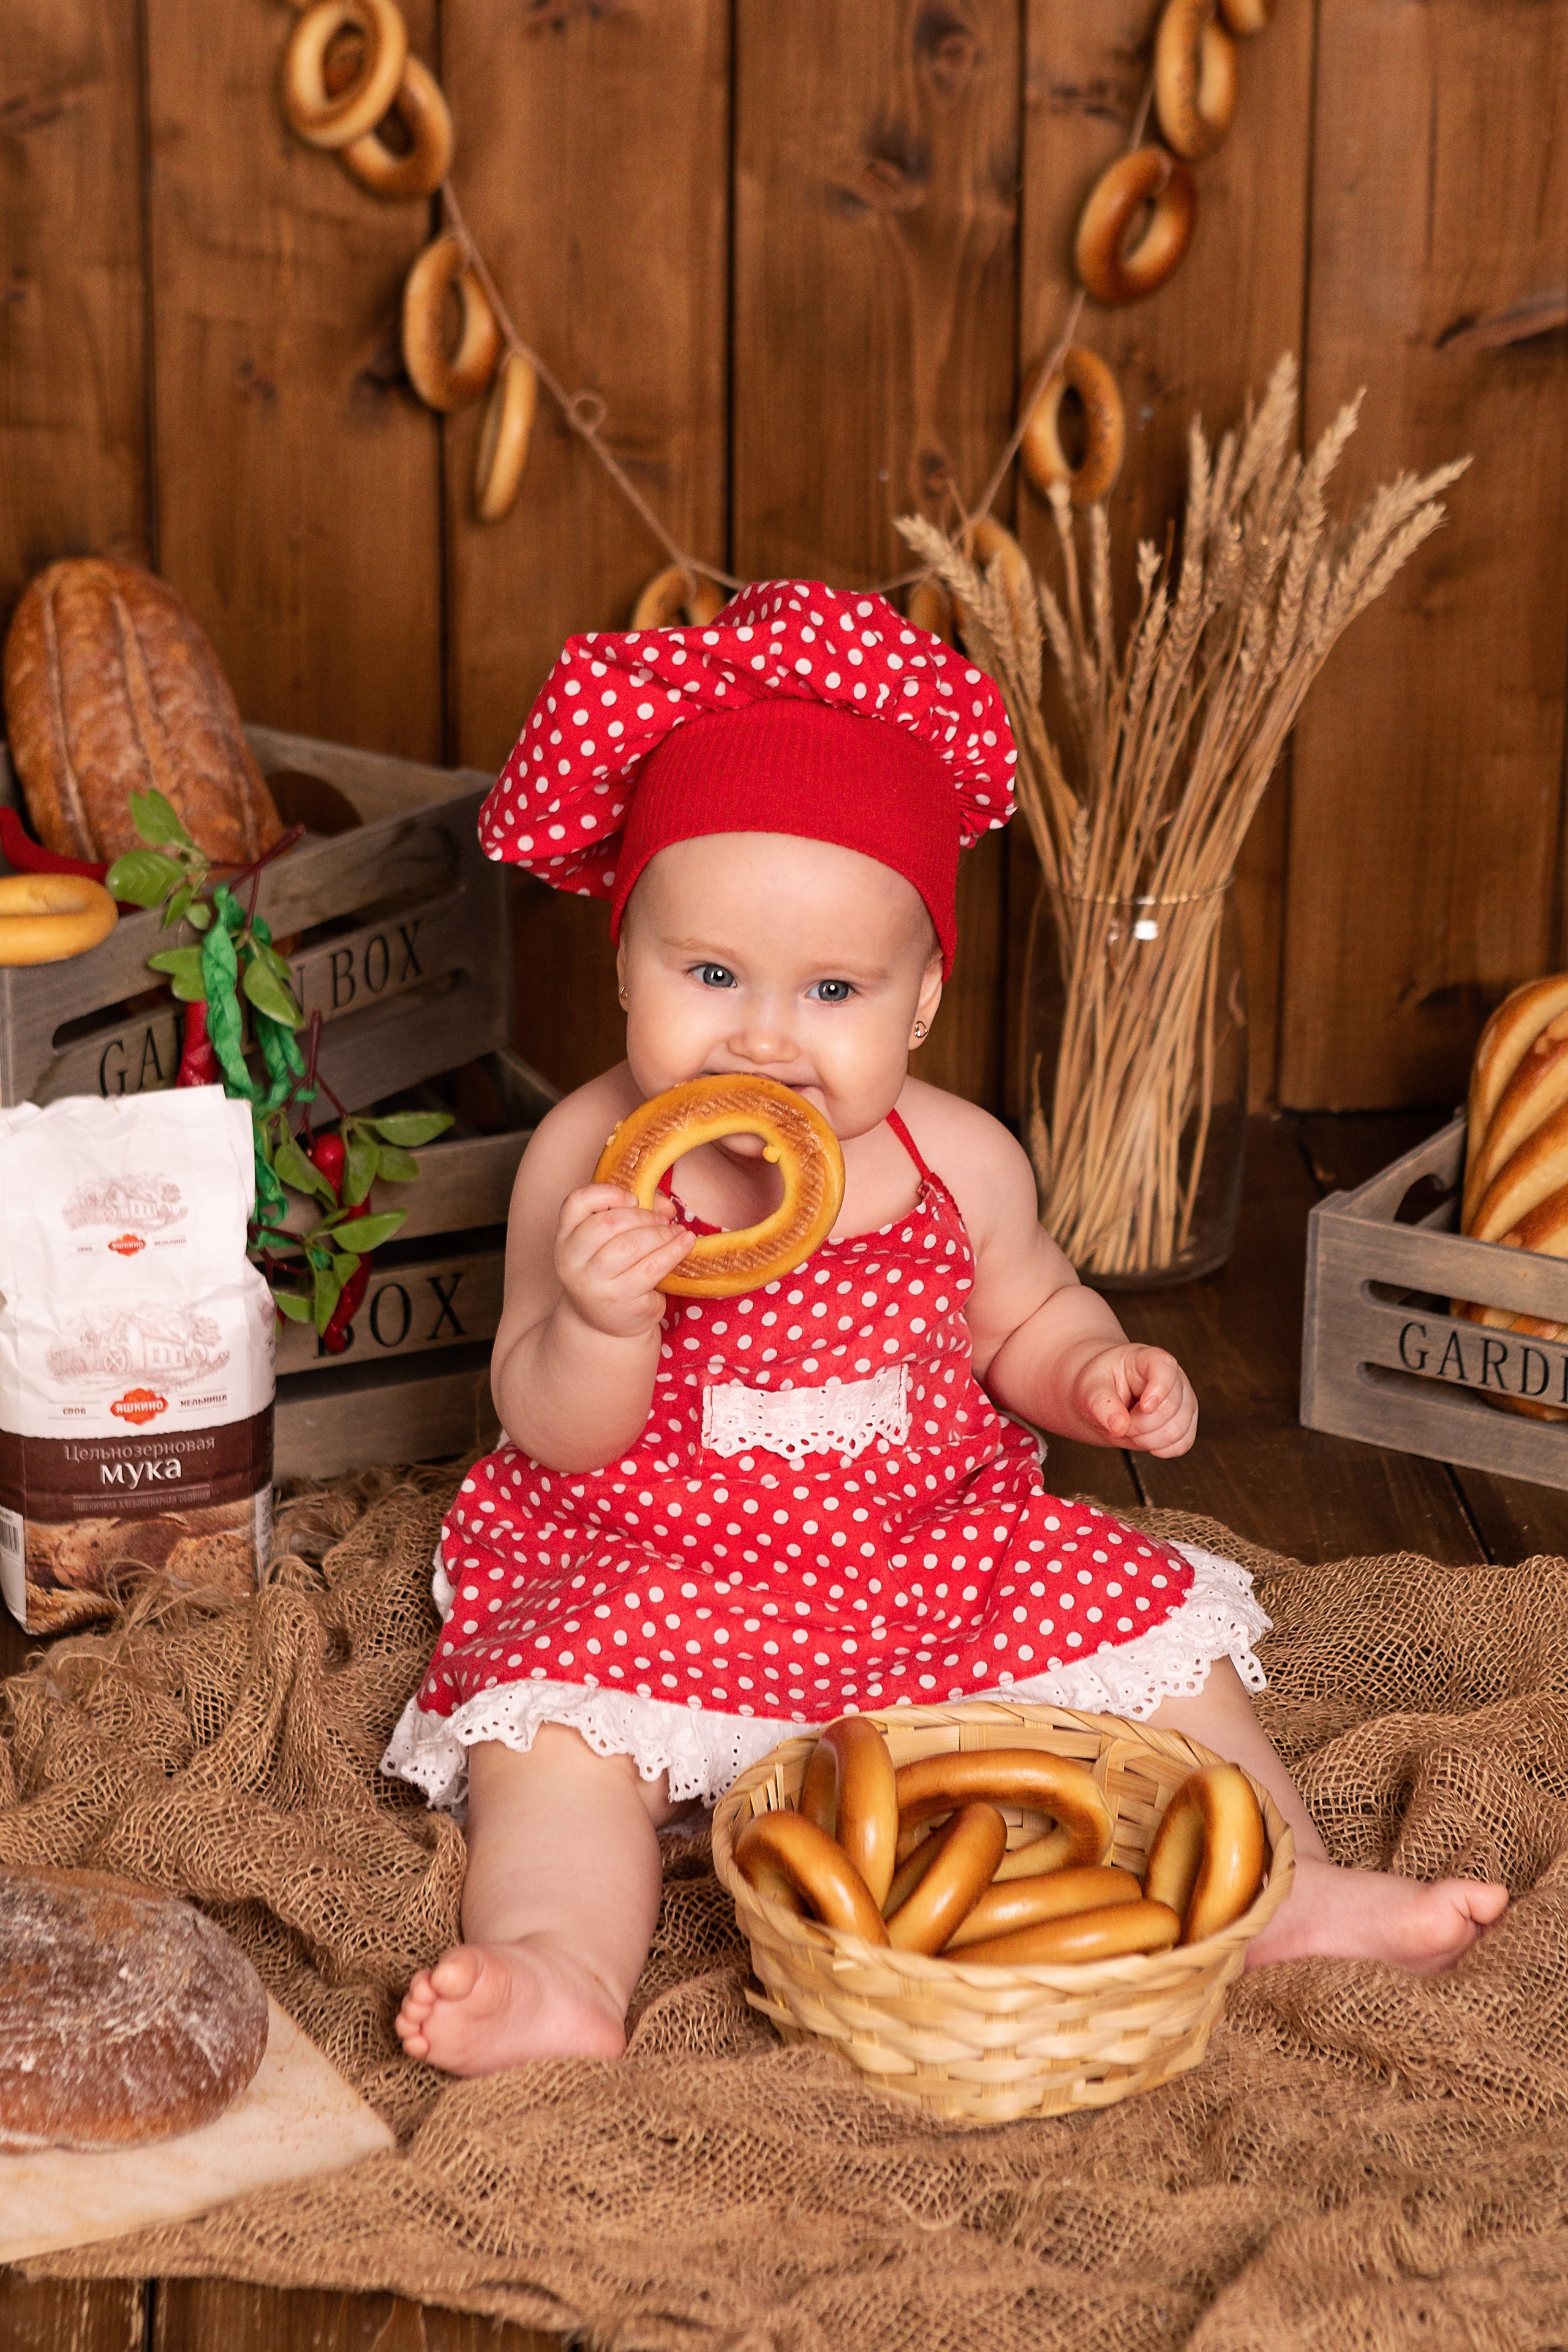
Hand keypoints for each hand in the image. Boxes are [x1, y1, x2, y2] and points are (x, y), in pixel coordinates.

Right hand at [554, 1183, 693, 1339]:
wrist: (606, 1323)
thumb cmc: (612, 1271)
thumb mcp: (611, 1241)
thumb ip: (635, 1212)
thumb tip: (666, 1207)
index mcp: (566, 1238)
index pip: (576, 1203)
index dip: (607, 1193)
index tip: (632, 1199)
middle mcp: (572, 1261)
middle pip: (608, 1223)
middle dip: (642, 1216)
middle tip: (662, 1220)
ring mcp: (593, 1284)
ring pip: (631, 1244)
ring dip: (661, 1233)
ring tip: (675, 1231)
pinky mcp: (620, 1300)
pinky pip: (652, 1267)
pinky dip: (673, 1250)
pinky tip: (685, 1243)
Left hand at [1075, 1343, 1196, 1457]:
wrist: (1107, 1397)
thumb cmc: (1101, 1385)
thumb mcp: (1091, 1388)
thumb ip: (1102, 1404)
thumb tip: (1119, 1426)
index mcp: (1150, 1359)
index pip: (1165, 1369)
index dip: (1159, 1390)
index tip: (1144, 1407)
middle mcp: (1174, 1378)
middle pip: (1170, 1408)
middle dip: (1139, 1425)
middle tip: (1118, 1423)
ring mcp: (1184, 1401)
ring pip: (1177, 1430)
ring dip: (1148, 1440)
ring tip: (1130, 1429)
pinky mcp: (1186, 1423)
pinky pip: (1182, 1444)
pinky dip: (1160, 1450)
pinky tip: (1144, 1440)